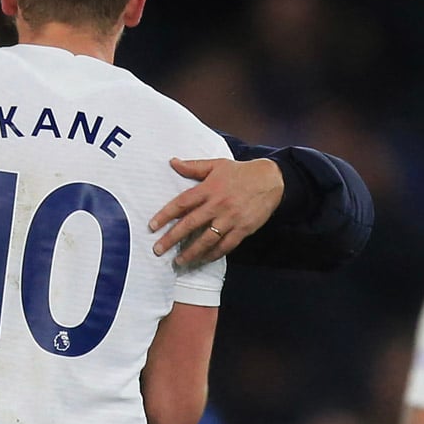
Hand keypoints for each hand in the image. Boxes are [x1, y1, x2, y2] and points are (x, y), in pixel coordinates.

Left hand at [150, 157, 282, 263]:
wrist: (271, 179)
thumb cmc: (240, 172)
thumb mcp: (216, 165)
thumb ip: (193, 167)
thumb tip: (172, 162)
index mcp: (208, 189)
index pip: (181, 204)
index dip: (165, 216)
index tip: (152, 227)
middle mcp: (217, 205)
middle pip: (190, 224)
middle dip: (172, 238)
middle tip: (158, 250)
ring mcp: (230, 218)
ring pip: (207, 239)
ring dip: (191, 252)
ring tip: (178, 261)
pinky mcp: (243, 229)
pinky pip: (226, 245)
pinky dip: (213, 254)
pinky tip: (203, 260)